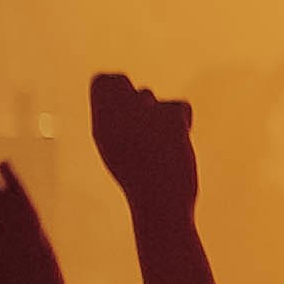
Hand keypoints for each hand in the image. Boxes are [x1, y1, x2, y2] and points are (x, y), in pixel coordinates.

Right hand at [87, 68, 202, 215]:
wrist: (160, 202)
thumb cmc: (140, 182)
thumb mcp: (118, 150)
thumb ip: (119, 122)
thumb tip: (135, 97)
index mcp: (101, 126)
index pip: (101, 81)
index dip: (115, 88)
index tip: (126, 108)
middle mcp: (116, 115)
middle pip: (120, 81)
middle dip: (133, 98)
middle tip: (145, 123)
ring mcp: (142, 113)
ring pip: (148, 94)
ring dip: (155, 113)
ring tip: (158, 144)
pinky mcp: (170, 117)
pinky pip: (180, 105)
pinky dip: (183, 121)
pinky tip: (178, 142)